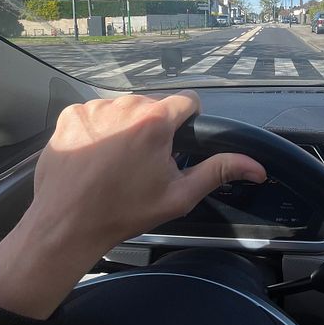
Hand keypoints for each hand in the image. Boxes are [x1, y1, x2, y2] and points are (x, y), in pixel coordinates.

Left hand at [0, 92, 265, 318]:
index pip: (188, 101)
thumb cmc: (125, 211)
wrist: (66, 224)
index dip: (189, 121)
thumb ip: (219, 171)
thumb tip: (257, 167)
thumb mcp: (179, 195)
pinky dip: (98, 128)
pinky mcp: (71, 114)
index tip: (179, 143)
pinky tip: (94, 155)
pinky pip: (96, 112)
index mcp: (155, 121)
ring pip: (124, 108)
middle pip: (154, 106)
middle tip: (144, 162)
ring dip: (126, 126)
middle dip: (155, 127)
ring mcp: (94, 107)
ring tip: (116, 160)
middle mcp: (125, 105)